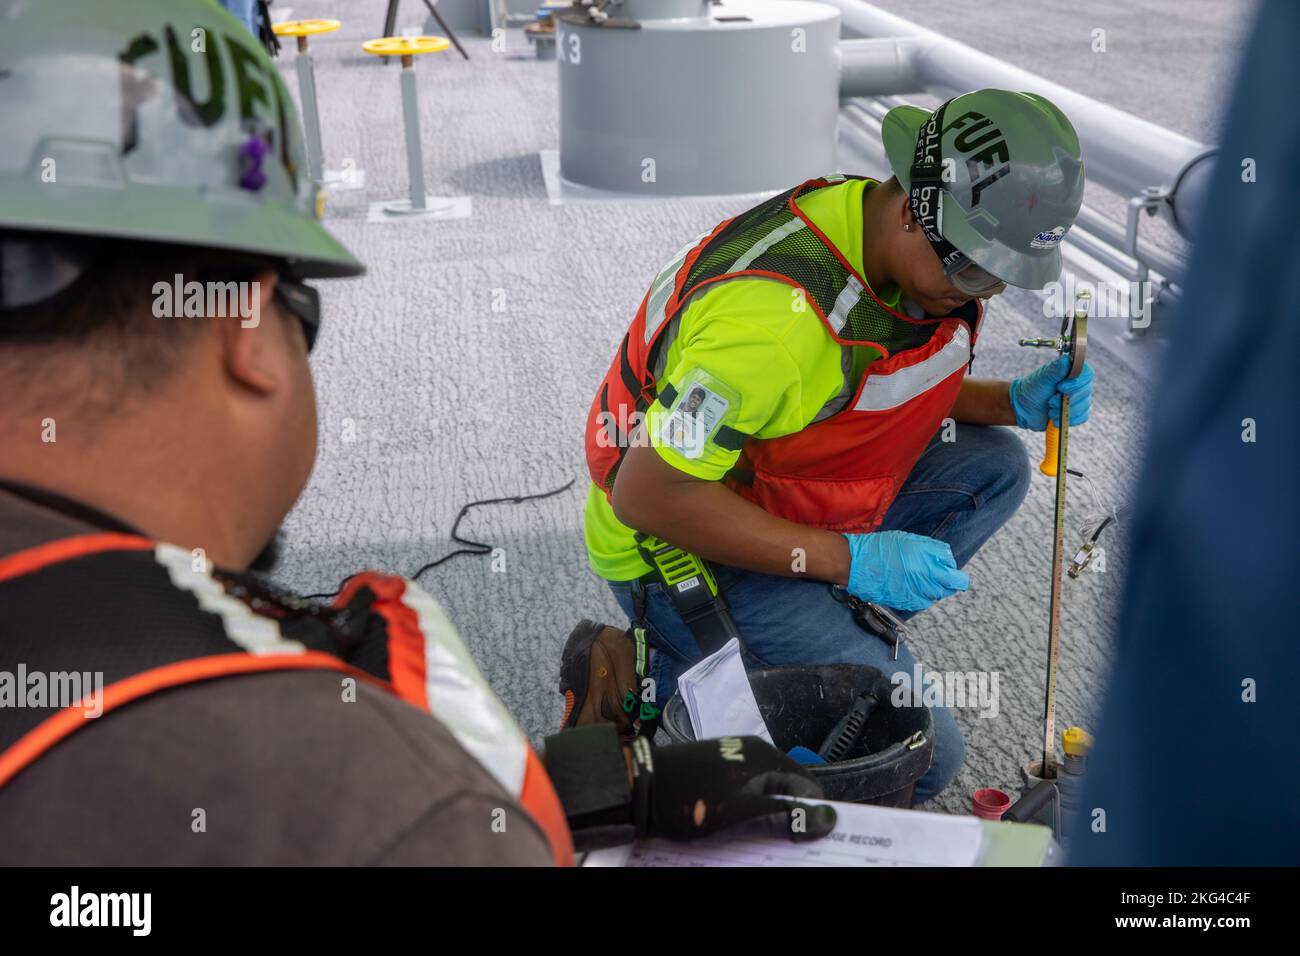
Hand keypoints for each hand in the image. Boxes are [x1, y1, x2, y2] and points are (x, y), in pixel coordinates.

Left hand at [631, 736, 836, 841]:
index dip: (813, 812)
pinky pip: (746, 791)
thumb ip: (786, 815)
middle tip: (785, 846)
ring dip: (768, 816)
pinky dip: (749, 810)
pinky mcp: (718, 769)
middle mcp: (753, 752)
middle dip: (790, 816)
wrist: (641, 785)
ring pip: (765, 792)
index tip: (811, 842)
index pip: (808, 785)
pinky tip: (740, 828)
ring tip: (762, 841)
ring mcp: (734, 760)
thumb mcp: (742, 812)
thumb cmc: (692, 799)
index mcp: (765, 757)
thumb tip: (830, 819)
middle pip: (787, 788)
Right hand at [844, 530, 968, 611]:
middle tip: (932, 570)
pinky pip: (922, 601)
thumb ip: (933, 549)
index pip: (956, 575)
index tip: (945, 565)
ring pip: (936, 595)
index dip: (952, 568)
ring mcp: (916, 595)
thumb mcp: (910, 540)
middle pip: (950, 587)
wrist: (857, 565)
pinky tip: (909, 584)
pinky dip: (920, 594)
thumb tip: (946, 558)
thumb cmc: (881, 549)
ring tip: (917, 576)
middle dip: (945, 579)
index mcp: (928, 564)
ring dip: (932, 587)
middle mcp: (925, 582)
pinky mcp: (906, 603)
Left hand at [1009, 355, 1093, 430]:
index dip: (1075, 383)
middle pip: (1085, 392)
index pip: (1087, 374)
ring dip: (1063, 411)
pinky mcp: (1078, 413)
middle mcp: (1080, 384)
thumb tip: (1066, 360)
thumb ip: (1055, 369)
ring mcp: (1080, 399)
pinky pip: (1081, 417)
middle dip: (1065, 399)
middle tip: (1050, 401)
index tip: (1059, 387)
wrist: (1024, 408)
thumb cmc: (1032, 390)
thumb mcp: (1042, 378)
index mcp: (1073, 372)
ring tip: (1050, 409)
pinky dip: (1066, 419)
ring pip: (1083, 406)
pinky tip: (1054, 417)